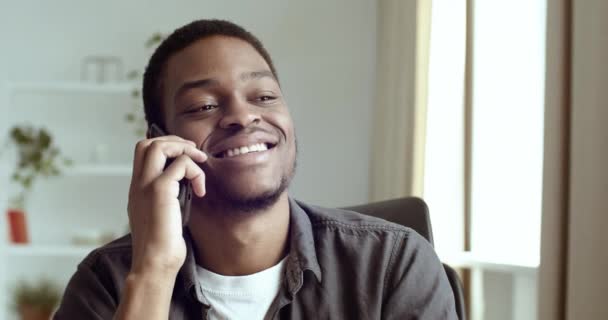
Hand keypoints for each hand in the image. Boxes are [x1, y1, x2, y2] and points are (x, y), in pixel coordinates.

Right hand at [127, 135, 206, 276]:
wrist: (154, 263)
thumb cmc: (163, 246)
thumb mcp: (163, 215)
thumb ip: (168, 198)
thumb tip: (186, 185)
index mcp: (137, 189)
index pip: (142, 153)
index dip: (165, 146)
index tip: (185, 156)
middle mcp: (138, 184)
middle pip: (146, 143)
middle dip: (174, 141)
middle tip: (194, 153)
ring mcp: (146, 186)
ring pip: (158, 146)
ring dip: (184, 150)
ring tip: (201, 163)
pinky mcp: (160, 190)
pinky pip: (180, 165)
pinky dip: (196, 172)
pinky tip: (200, 191)